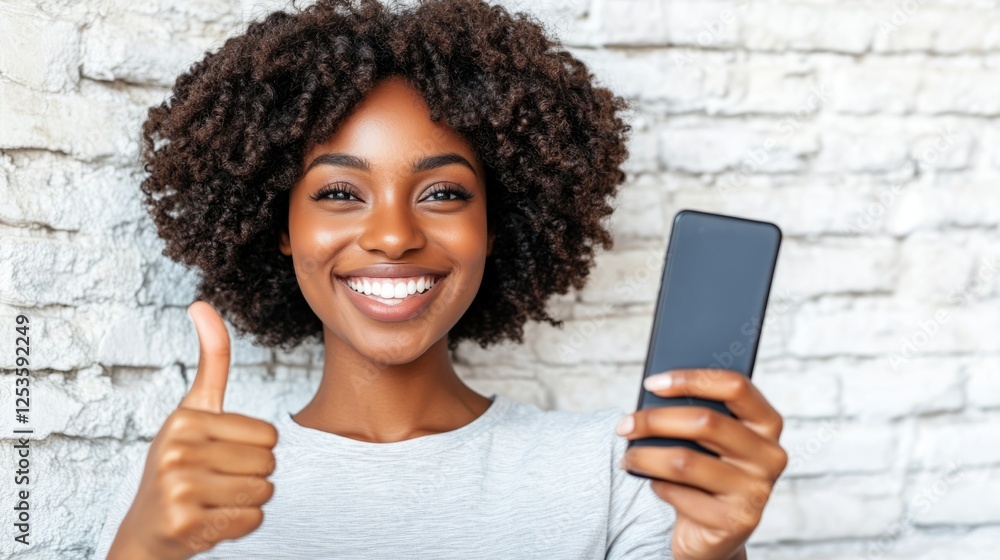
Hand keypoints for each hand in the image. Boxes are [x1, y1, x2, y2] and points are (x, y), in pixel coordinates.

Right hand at [108, 301, 278, 559]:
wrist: (148, 530)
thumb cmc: (180, 463)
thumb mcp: (194, 409)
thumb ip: (211, 359)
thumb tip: (201, 302)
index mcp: (184, 418)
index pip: (269, 435)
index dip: (255, 448)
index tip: (219, 454)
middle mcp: (176, 451)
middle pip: (270, 463)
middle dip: (253, 475)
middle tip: (218, 481)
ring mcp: (178, 489)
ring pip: (263, 491)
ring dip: (249, 501)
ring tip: (215, 500)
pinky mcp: (185, 524)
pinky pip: (253, 519)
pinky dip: (241, 525)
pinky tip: (211, 521)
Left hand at [616, 368, 786, 559]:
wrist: (713, 531)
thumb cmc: (705, 469)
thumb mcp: (706, 438)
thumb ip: (695, 413)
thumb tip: (654, 394)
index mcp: (767, 423)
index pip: (736, 386)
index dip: (691, 379)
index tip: (651, 383)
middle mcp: (770, 455)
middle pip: (706, 422)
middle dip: (654, 420)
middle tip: (623, 425)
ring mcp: (756, 490)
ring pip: (686, 461)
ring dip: (646, 457)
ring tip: (627, 457)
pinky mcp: (737, 521)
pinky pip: (683, 495)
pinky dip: (659, 486)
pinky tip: (654, 484)